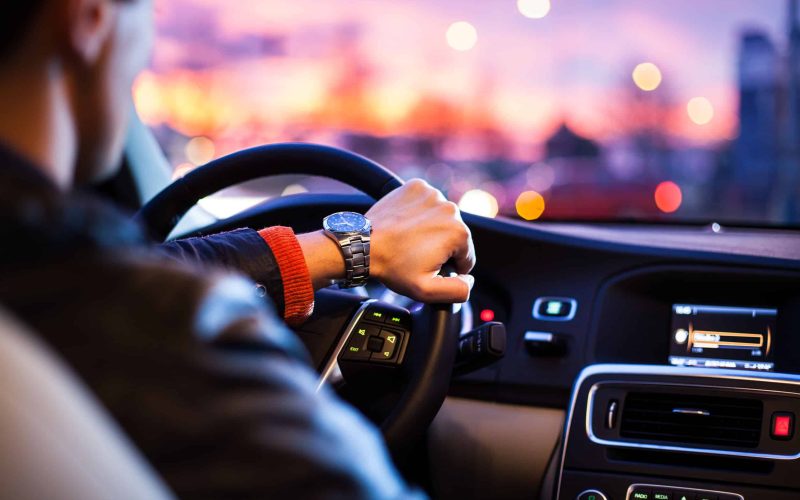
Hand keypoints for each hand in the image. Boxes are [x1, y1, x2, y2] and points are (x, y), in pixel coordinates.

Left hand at [366, 179, 475, 302]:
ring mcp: (432, 194)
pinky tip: (406, 224)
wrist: (363, 244)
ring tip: (409, 239)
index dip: (449, 267)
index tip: (428, 266)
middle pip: (455, 235)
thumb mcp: (427, 291)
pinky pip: (426, 203)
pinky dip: (420, 212)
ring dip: (431, 228)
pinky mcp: (417, 186)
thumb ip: (458, 290)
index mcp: (458, 232)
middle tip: (416, 254)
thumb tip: (469, 280)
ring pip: (441, 218)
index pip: (466, 256)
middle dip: (440, 246)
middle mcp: (450, 208)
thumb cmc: (393, 266)